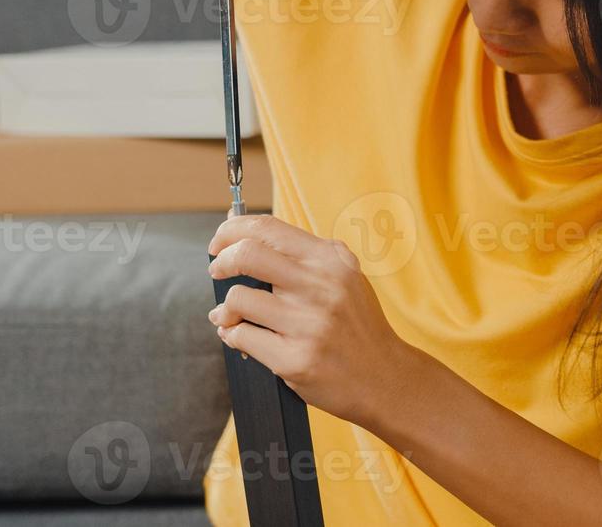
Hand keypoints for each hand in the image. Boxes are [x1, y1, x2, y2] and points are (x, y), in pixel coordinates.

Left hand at [208, 215, 420, 427]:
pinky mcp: (294, 359)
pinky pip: (241, 337)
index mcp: (330, 260)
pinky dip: (232, 335)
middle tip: (216, 271)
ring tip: (229, 316)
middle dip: (220, 262)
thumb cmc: (356, 325)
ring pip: (238, 299)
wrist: (384, 376)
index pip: (268, 228)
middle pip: (247, 255)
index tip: (219, 242)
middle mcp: (321, 286)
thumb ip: (299, 254)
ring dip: (224, 309)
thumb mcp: (343, 276)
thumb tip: (239, 225)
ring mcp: (308, 324)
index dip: (232, 230)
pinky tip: (240, 337)